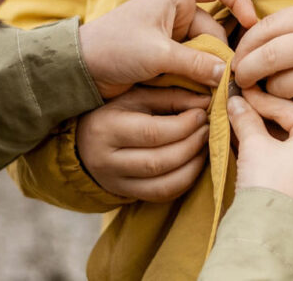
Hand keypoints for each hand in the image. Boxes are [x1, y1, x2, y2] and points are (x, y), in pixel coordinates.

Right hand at [77, 86, 211, 201]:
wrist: (84, 141)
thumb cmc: (114, 111)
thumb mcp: (137, 96)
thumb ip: (171, 97)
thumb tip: (205, 102)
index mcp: (106, 128)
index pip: (152, 132)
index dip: (183, 125)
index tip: (202, 114)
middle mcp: (106, 160)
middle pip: (160, 161)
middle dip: (192, 145)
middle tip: (208, 130)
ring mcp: (115, 182)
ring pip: (163, 184)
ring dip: (193, 165)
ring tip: (204, 146)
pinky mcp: (126, 194)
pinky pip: (162, 195)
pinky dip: (185, 181)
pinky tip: (194, 163)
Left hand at [79, 0, 257, 98]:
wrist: (80, 69)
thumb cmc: (113, 48)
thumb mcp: (157, 55)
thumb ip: (196, 64)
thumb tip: (229, 76)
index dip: (240, 1)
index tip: (252, 25)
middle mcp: (177, 13)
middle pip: (216, 32)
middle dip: (219, 57)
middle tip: (219, 84)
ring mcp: (172, 37)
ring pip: (206, 54)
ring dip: (206, 73)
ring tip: (203, 93)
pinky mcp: (167, 59)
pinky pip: (193, 67)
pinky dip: (196, 80)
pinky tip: (194, 96)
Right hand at [227, 89, 292, 215]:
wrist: (269, 231)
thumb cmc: (269, 183)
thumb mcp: (254, 144)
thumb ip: (246, 118)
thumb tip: (235, 102)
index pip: (289, 109)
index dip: (261, 99)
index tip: (241, 90)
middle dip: (264, 114)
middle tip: (241, 103)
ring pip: (291, 141)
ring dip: (266, 131)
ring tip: (241, 119)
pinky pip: (292, 157)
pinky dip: (272, 148)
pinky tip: (250, 139)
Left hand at [232, 1, 292, 115]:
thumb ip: (287, 26)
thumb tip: (246, 43)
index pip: (267, 28)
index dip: (246, 43)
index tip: (237, 55)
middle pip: (267, 58)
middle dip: (246, 70)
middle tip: (240, 77)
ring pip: (279, 86)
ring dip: (270, 89)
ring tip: (276, 84)